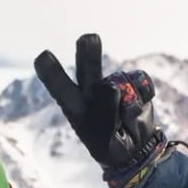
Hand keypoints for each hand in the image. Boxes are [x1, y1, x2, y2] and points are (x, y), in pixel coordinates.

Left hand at [34, 34, 165, 177]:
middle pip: (87, 66)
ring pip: (121, 80)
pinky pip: (140, 80)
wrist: (135, 148)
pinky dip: (144, 94)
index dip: (51, 72)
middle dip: (87, 53)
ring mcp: (113, 83)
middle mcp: (91, 89)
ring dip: (131, 100)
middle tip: (88, 38)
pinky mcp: (133, 81)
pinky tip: (139, 107)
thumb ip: (106, 118)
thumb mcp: (105, 144)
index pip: (59, 86)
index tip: (42, 57)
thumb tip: (113, 87)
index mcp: (75, 106)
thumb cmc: (110, 147)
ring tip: (127, 120)